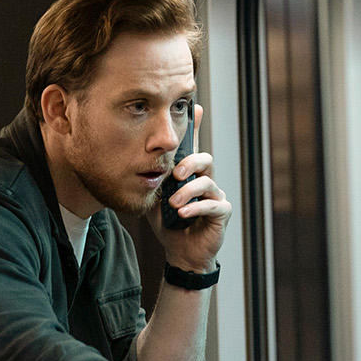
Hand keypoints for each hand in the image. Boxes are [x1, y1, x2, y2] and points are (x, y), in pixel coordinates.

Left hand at [147, 104, 231, 272]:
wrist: (180, 252)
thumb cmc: (169, 224)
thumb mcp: (155, 199)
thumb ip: (152, 181)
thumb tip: (138, 163)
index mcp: (190, 175)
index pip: (192, 148)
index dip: (194, 128)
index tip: (193, 108)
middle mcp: (206, 181)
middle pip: (205, 159)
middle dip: (190, 163)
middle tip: (175, 173)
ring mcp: (215, 196)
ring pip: (207, 182)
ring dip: (188, 191)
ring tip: (174, 204)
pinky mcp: (222, 213)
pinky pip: (212, 205)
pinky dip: (195, 208)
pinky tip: (182, 214)